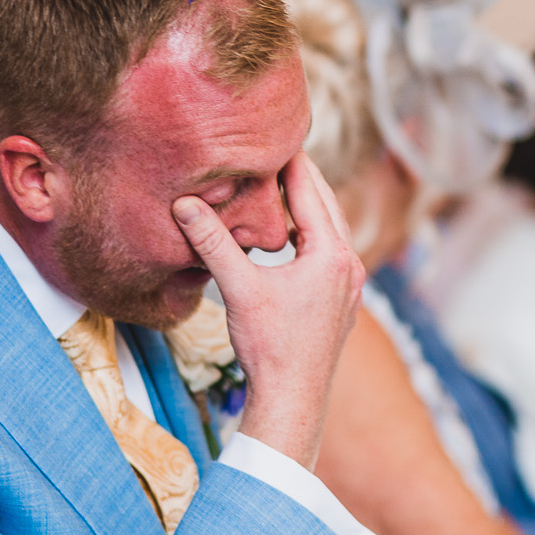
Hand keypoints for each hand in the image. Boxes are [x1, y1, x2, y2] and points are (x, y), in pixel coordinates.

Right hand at [173, 151, 365, 466]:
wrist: (293, 401)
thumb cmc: (269, 347)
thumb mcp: (237, 288)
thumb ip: (213, 243)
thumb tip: (183, 204)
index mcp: (330, 253)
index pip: (309, 190)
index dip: (289, 160)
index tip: (274, 133)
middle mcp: (349, 264)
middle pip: (326, 205)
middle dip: (301, 177)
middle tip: (277, 148)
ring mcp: (350, 286)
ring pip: (331, 230)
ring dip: (309, 207)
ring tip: (283, 185)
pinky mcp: (343, 303)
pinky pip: (331, 254)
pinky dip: (313, 235)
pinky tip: (293, 236)